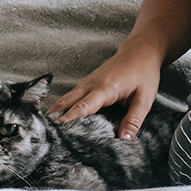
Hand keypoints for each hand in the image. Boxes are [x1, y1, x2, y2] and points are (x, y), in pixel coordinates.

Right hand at [46, 43, 162, 139]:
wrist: (140, 50)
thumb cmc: (143, 72)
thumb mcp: (144, 98)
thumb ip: (133, 120)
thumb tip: (124, 140)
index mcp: (105, 88)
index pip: (82, 107)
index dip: (69, 121)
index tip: (57, 133)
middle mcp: (90, 84)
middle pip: (65, 103)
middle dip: (54, 120)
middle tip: (46, 139)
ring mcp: (86, 83)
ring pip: (64, 100)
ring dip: (55, 115)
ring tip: (47, 134)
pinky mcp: (86, 84)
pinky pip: (70, 97)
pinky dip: (62, 109)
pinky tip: (58, 121)